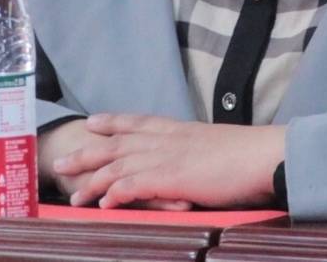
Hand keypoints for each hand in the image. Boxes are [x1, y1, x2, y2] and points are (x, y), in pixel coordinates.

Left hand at [52, 113, 286, 209]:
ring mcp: (168, 157)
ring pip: (118, 167)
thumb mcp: (216, 147)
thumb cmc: (249, 155)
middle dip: (86, 153)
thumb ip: (198, 152)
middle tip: (61, 163)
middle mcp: (167, 139)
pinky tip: (103, 204)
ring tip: (74, 196)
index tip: (92, 122)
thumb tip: (195, 162)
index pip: (137, 121)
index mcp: (179, 129)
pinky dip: (115, 194)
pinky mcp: (172, 177)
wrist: (265, 154)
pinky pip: (134, 185)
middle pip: (116, 144)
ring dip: (93, 182)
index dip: (113, 122)